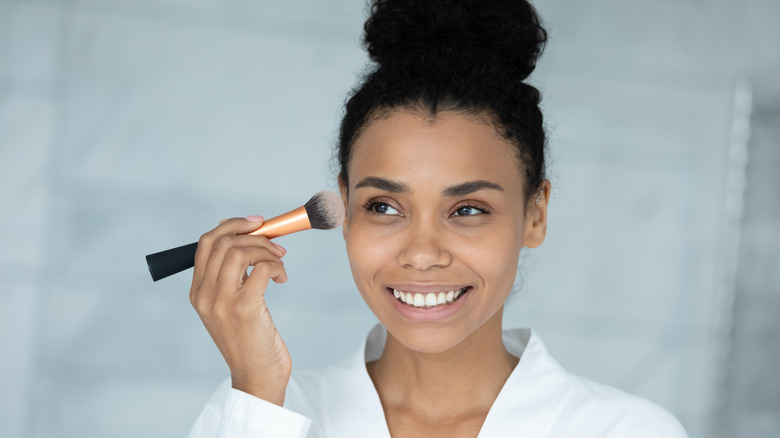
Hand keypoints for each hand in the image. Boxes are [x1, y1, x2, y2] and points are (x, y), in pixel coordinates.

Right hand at [190, 216, 290, 404]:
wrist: (257, 377)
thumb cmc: (250, 339)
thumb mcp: (231, 305)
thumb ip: (232, 275)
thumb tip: (246, 236)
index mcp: (197, 292)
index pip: (206, 243)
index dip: (232, 226)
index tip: (257, 224)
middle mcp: (204, 295)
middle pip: (223, 242)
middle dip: (255, 235)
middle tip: (276, 245)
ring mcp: (222, 302)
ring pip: (240, 251)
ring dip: (267, 250)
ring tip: (280, 262)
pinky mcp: (245, 308)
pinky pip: (262, 268)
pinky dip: (277, 266)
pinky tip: (282, 277)